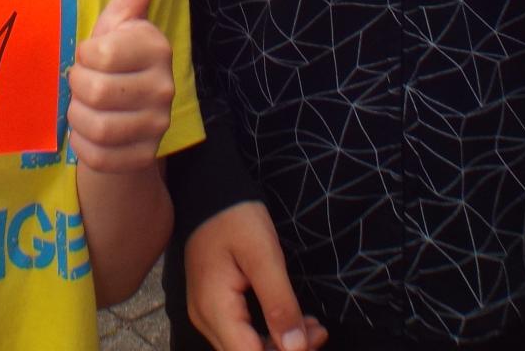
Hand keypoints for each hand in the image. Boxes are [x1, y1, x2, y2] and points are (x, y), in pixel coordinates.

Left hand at [69, 0, 176, 171]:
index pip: (99, 54)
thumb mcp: (122, 18)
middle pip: (92, 92)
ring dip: (78, 117)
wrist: (127, 113)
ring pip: (95, 126)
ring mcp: (158, 125)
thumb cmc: (116, 57)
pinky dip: (84, 144)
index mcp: (156, 47)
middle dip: (77, 87)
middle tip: (86, 82)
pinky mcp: (144, 156)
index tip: (94, 54)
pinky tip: (91, 131)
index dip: (84, 55)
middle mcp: (164, 87)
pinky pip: (98, 156)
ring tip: (87, 106)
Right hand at [185, 201, 327, 350]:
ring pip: (246, 347)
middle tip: (318, 330)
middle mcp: (206, 319)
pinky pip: (243, 333)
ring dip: (281, 344)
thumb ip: (279, 303)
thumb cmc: (235, 216)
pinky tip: (293, 320)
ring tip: (313, 325)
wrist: (209, 190)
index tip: (313, 338)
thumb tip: (296, 348)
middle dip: (286, 349)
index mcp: (214, 309)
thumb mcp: (264, 255)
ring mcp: (208, 314)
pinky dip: (270, 333)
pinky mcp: (216, 306)